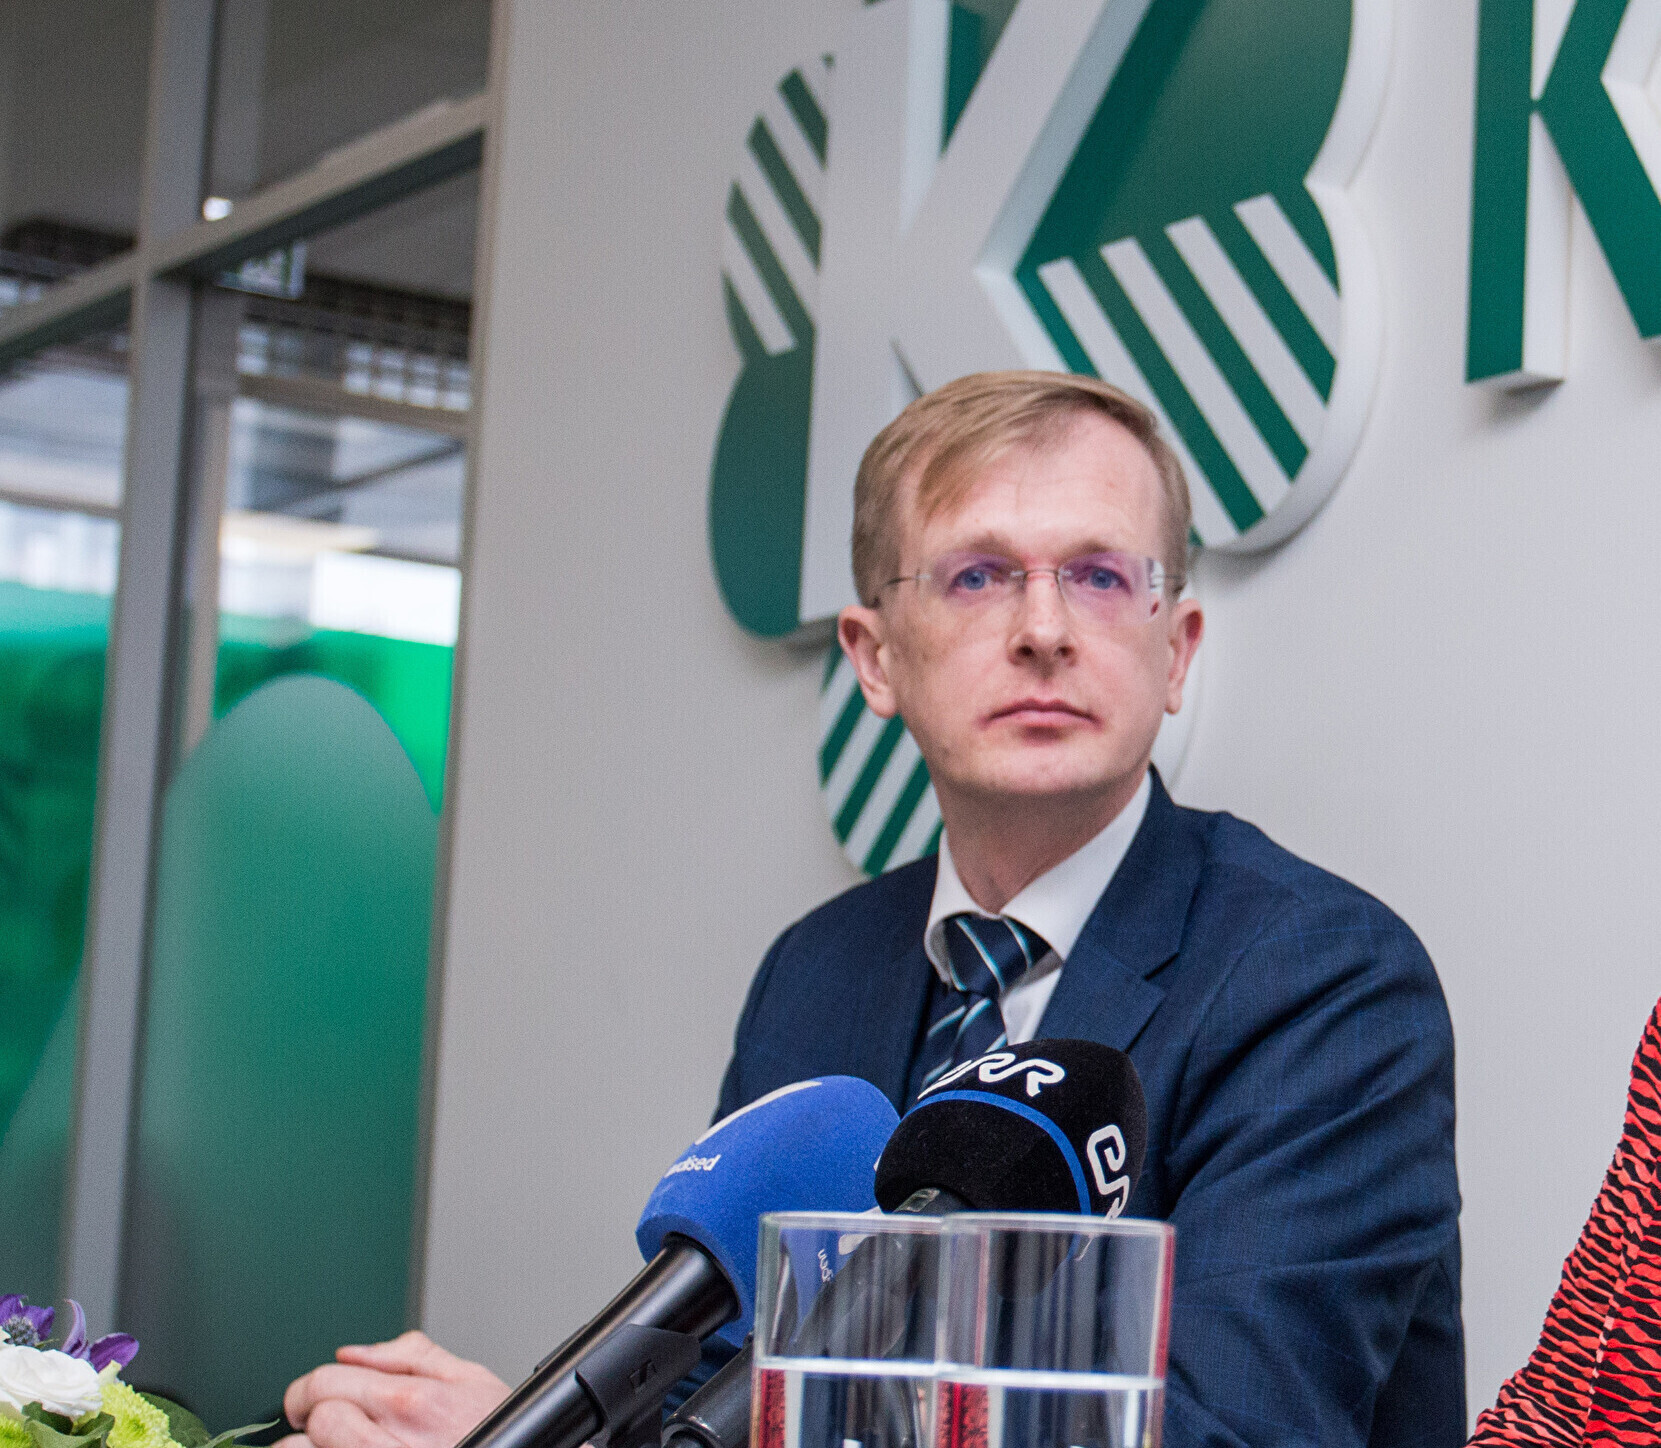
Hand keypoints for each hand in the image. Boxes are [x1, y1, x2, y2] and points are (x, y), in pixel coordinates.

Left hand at [280, 1331, 510, 1447]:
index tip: (306, 1401)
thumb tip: (354, 1351)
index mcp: (410, 1400)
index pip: (324, 1382)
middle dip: (309, 1421)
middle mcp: (387, 1440)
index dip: (306, 1390)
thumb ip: (410, 1355)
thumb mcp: (469, 1379)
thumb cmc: (500, 1433)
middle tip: (318, 1426)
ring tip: (330, 1445)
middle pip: (312, 1422)